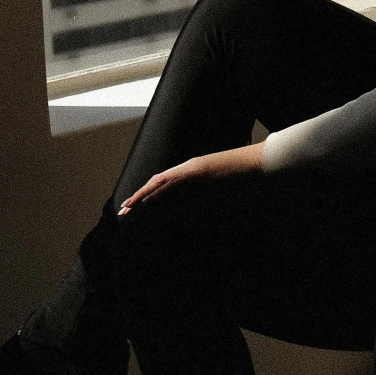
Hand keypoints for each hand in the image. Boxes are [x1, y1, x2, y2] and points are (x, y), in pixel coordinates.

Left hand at [117, 144, 265, 214]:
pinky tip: (148, 201)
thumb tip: (203, 206)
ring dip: (141, 195)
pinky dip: (159, 193)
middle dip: (138, 197)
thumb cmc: (241, 176)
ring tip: (128, 208)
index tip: (134, 206)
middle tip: (122, 211)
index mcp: (191, 173)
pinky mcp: (195, 172)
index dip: (147, 195)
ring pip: (159, 182)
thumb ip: (210, 195)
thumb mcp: (222, 189)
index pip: (164, 184)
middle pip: (156, 182)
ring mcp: (190, 169)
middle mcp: (187, 169)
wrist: (253, 163)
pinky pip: (173, 184)